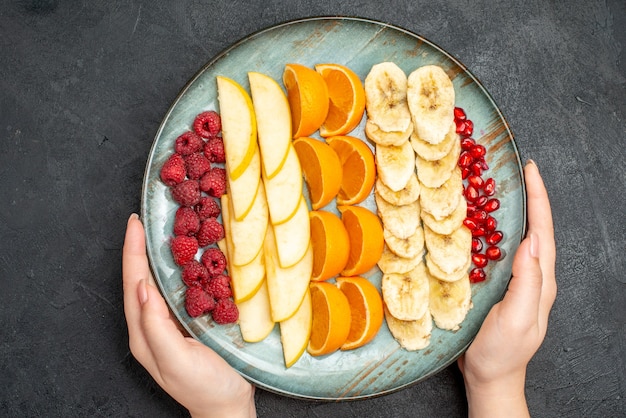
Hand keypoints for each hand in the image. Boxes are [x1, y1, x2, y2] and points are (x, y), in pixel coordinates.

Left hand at [122, 214, 255, 417]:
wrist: (227, 407)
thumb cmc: (204, 387)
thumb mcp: (176, 360)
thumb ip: (156, 326)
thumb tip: (143, 287)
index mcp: (144, 333)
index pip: (134, 284)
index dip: (133, 252)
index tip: (135, 224)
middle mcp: (152, 325)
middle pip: (141, 279)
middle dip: (140, 248)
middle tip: (146, 220)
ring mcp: (169, 324)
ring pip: (158, 282)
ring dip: (157, 255)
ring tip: (161, 231)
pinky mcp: (188, 323)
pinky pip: (178, 290)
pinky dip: (179, 269)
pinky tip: (188, 258)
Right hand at [457, 160, 556, 416]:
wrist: (488, 376)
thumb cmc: (502, 352)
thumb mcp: (517, 319)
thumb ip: (527, 282)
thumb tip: (529, 241)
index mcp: (540, 280)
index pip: (542, 230)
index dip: (538, 198)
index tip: (530, 170)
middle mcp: (530, 275)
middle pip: (532, 227)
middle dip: (526, 196)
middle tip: (511, 169)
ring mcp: (513, 280)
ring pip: (514, 236)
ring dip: (507, 209)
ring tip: (493, 186)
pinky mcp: (495, 285)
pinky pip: (495, 250)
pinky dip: (489, 230)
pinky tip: (475, 222)